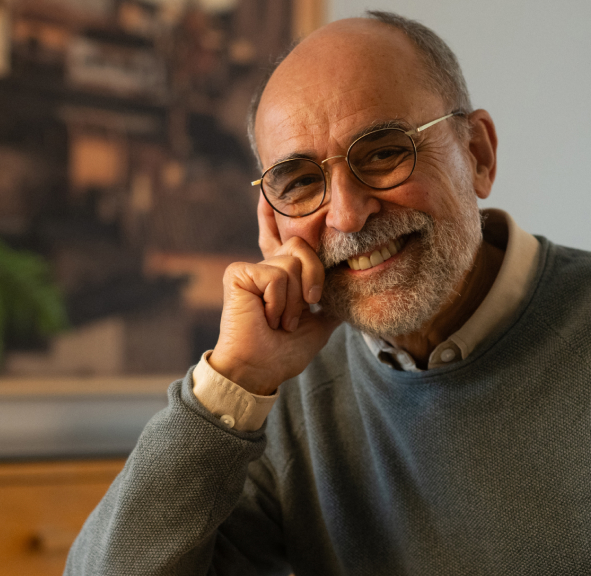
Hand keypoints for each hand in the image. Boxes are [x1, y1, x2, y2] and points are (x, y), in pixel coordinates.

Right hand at [207, 196, 340, 394]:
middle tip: (297, 314)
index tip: (270, 190)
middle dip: (311, 283)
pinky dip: (278, 303)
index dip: (279, 214)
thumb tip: (351, 289)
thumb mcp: (319, 325)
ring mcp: (252, 269)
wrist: (259, 370)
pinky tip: (265, 317)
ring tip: (278, 322)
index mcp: (284, 277)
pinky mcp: (239, 273)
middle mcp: (267, 267)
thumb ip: (331, 302)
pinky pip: (276, 276)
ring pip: (293, 264)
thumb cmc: (283, 352)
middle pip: (304, 248)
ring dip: (293, 303)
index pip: (291, 241)